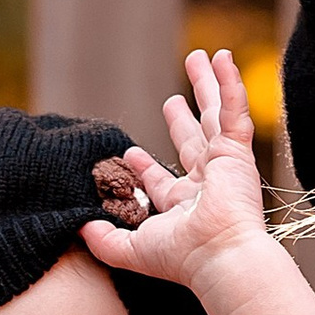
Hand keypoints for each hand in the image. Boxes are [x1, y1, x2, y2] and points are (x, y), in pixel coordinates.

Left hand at [80, 52, 314, 314]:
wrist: (220, 256)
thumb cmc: (181, 257)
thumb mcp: (131, 250)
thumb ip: (103, 240)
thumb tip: (76, 228)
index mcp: (181, 207)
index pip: (160, 181)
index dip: (145, 167)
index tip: (130, 154)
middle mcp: (204, 185)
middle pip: (190, 141)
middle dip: (182, 118)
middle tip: (171, 100)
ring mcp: (224, 166)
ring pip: (213, 117)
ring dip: (207, 87)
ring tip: (202, 57)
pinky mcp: (238, 152)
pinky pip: (234, 110)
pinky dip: (230, 84)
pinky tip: (223, 58)